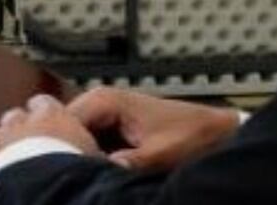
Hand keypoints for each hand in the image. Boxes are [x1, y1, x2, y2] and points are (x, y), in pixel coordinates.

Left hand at [0, 94, 99, 198]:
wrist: (45, 180)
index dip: (42, 110)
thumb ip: (95, 156)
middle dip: (15, 126)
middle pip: (13, 117)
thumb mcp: (95, 160)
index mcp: (52, 118)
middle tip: (18, 135)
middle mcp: (21, 123)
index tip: (43, 114)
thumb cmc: (74, 170)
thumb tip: (120, 165)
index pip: (44, 104)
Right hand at [64, 87, 241, 172]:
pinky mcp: (110, 129)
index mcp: (105, 100)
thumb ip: (130, 162)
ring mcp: (103, 116)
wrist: (215, 132)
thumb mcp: (161, 153)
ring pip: (74, 138)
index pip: (60, 122)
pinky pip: (88, 144)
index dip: (60, 146)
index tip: (65, 169)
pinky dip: (90, 158)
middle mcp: (99, 103)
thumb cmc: (194, 134)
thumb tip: (101, 171)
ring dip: (79, 156)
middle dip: (68, 151)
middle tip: (75, 175)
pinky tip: (96, 174)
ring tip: (86, 176)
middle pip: (63, 130)